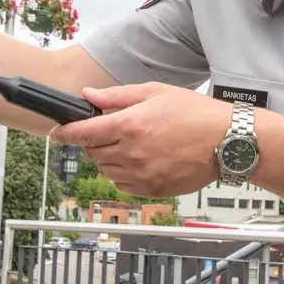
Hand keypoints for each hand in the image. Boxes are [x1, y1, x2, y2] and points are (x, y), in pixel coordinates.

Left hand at [50, 82, 230, 197]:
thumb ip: (117, 96)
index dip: (64, 133)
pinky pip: (121, 184)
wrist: (227, 142)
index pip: (83, 133)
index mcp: (130, 125)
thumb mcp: (155, 93)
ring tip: (132, 144)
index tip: (56, 133)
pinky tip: (141, 159)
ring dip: (108, 157)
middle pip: (91, 152)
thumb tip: (88, 96)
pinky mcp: (151, 189)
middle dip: (93, 140)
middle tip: (112, 130)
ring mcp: (141, 174)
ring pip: (105, 169)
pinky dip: (122, 173)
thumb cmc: (196, 114)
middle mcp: (131, 153)